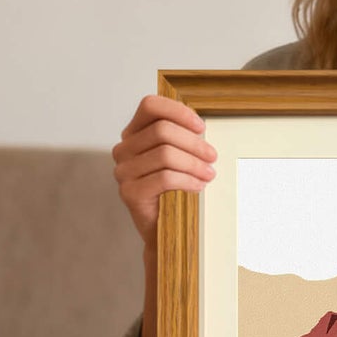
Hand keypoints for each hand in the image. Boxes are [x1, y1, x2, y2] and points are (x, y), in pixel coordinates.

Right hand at [111, 95, 217, 253]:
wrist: (162, 230)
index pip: (150, 106)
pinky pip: (164, 178)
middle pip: (162, 131)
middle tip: (213, 156)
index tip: (201, 127)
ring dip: (194, 163)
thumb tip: (200, 128)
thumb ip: (181, 138)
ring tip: (209, 173)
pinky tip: (199, 186)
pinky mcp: (130, 192)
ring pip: (165, 154)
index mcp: (133, 134)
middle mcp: (124, 150)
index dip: (178, 111)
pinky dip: (187, 180)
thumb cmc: (172, 191)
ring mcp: (123, 171)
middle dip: (193, 143)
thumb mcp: (176, 158)